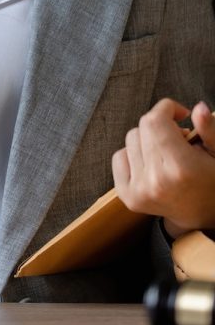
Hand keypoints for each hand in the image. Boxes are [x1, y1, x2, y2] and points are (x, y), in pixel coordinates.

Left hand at [112, 98, 214, 237]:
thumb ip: (210, 130)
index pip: (154, 121)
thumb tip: (199, 108)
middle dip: (160, 125)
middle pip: (142, 127)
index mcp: (180, 168)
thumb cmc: (213, 181)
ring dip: (148, 140)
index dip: (166, 109)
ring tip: (167, 154)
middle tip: (179, 138)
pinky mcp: (127, 195)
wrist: (202, 215)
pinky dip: (133, 154)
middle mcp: (156, 181)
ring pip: (130, 140)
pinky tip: (152, 163)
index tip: (180, 115)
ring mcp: (138, 190)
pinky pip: (119, 156)